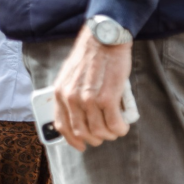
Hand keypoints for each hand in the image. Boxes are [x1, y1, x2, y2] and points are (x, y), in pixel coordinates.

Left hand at [53, 25, 132, 151]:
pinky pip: (114, 124)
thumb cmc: (90, 55)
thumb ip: (70, 94)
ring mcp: (89, 99)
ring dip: (110, 134)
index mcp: (60, 93)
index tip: (82, 145)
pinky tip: (123, 125)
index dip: (73, 140)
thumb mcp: (69, 75)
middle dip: (96, 138)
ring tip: (117, 128)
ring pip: (100, 131)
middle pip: (82, 132)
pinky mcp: (107, 98)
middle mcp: (71, 98)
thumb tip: (77, 114)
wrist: (104, 38)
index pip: (63, 126)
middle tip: (106, 133)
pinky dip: (120, 128)